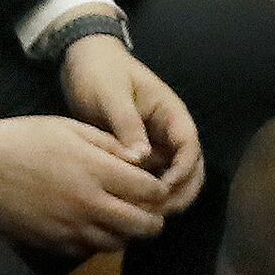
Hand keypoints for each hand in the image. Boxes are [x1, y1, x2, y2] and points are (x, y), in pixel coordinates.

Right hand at [0, 105, 165, 252]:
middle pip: (143, 226)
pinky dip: (97, 242)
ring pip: (118, 244)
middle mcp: (90, 205)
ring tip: (120, 219)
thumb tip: (142, 160)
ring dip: (126, 234)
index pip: (151, 192)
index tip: (156, 186)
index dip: (161, 191)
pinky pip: (87, 251)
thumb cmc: (26, 137)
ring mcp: (71, 228)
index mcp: (98, 171)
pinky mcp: (52, 242)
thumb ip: (111, 145)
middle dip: (154, 219)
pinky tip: (91, 227)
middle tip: (149, 210)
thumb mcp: (73, 128)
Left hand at [57, 30, 206, 213]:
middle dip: (180, 192)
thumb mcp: (112, 95)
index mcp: (170, 112)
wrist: (84, 60)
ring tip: (143, 214)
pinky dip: (147, 192)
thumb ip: (127, 124)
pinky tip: (129, 207)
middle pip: (190, 168)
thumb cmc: (100, 72)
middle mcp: (168, 131)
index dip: (183, 170)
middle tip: (157, 213)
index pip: (189, 146)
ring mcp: (156, 142)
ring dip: (165, 197)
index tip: (163, 189)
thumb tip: (140, 158)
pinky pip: (151, 176)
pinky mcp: (140, 151)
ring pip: (173, 176)